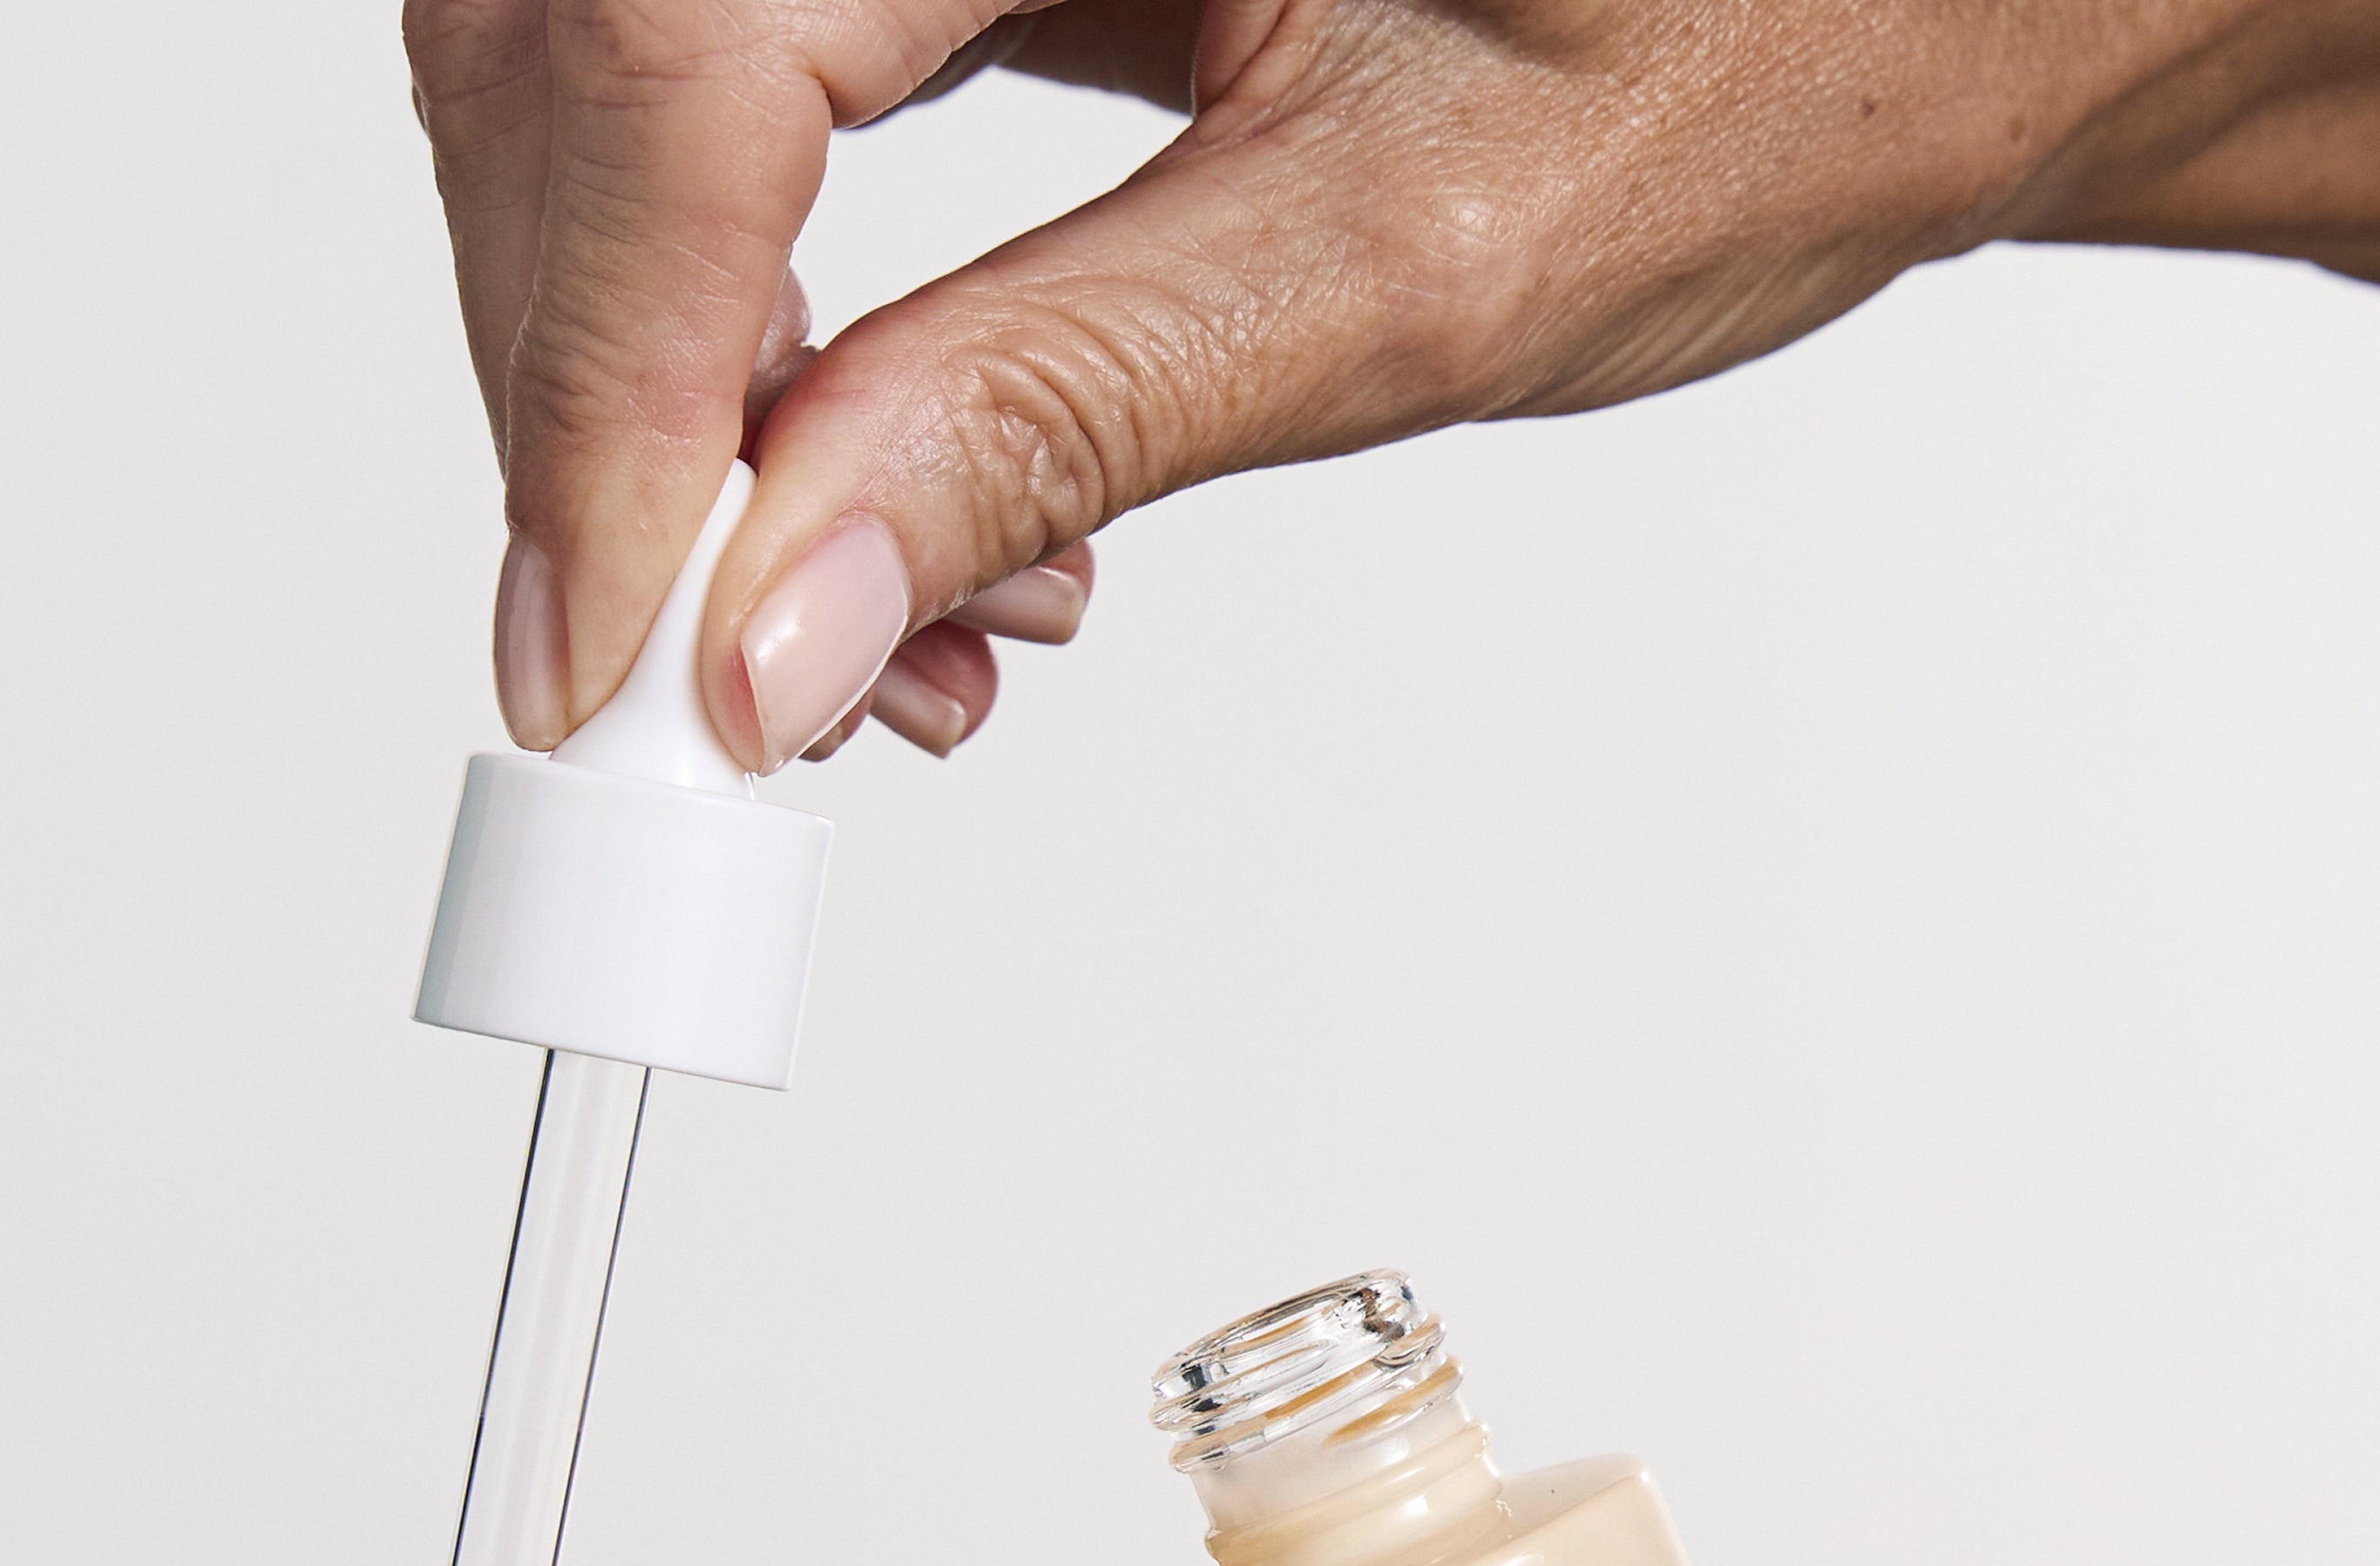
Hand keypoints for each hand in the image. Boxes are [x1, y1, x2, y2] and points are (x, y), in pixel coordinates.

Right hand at [399, 0, 2379, 768]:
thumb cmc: (1797, 18)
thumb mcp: (1424, 253)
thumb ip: (1063, 410)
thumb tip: (778, 616)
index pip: (671, 39)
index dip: (605, 375)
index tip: (614, 665)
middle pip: (582, 41)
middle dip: (609, 392)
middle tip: (712, 685)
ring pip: (628, 66)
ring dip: (675, 377)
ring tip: (876, 630)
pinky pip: (751, 77)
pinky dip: (776, 319)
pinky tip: (893, 494)